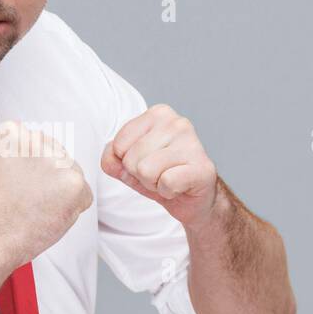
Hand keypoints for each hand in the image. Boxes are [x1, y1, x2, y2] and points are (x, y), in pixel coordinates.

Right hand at [0, 120, 92, 268]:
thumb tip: (20, 137)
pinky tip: (50, 212)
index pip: (33, 139)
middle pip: (55, 154)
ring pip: (71, 173)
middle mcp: (38, 141)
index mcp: (15, 133)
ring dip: (60, 188)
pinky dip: (73, 206)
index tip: (22, 176)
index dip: (30, 163)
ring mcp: (58, 160)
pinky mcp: (74, 182)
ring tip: (37, 204)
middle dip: (48, 174)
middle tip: (30, 194)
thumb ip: (7, 145)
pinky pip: (85, 194)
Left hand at [101, 104, 217, 227]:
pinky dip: (168, 192)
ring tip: (169, 180)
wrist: (194, 198)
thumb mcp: (129, 166)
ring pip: (146, 171)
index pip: (118, 144)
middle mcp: (176, 123)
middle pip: (132, 159)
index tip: (146, 163)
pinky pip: (166, 183)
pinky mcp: (202, 167)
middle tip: (160, 174)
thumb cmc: (162, 176)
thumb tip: (110, 157)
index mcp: (158, 114)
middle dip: (141, 175)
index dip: (127, 162)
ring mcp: (192, 143)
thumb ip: (112, 158)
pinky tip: (180, 187)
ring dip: (154, 184)